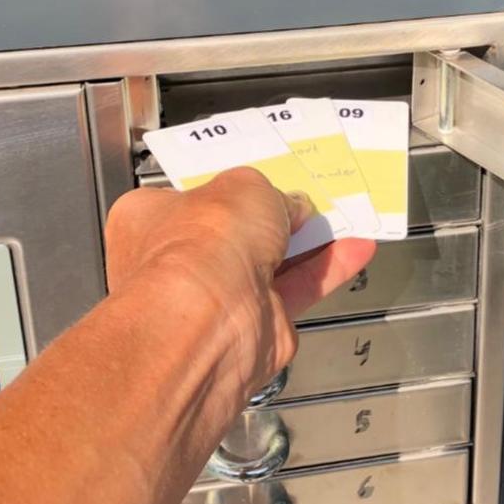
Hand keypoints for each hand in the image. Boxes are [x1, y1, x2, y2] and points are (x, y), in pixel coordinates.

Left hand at [105, 169, 374, 414]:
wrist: (210, 327)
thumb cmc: (199, 250)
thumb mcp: (241, 186)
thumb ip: (265, 189)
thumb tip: (283, 202)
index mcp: (150, 220)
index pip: (188, 197)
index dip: (226, 186)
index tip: (259, 176)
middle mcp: (178, 263)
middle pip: (234, 232)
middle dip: (272, 216)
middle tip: (304, 195)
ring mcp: (218, 299)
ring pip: (270, 262)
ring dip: (307, 241)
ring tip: (340, 215)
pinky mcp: (257, 326)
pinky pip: (297, 290)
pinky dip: (326, 271)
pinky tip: (353, 250)